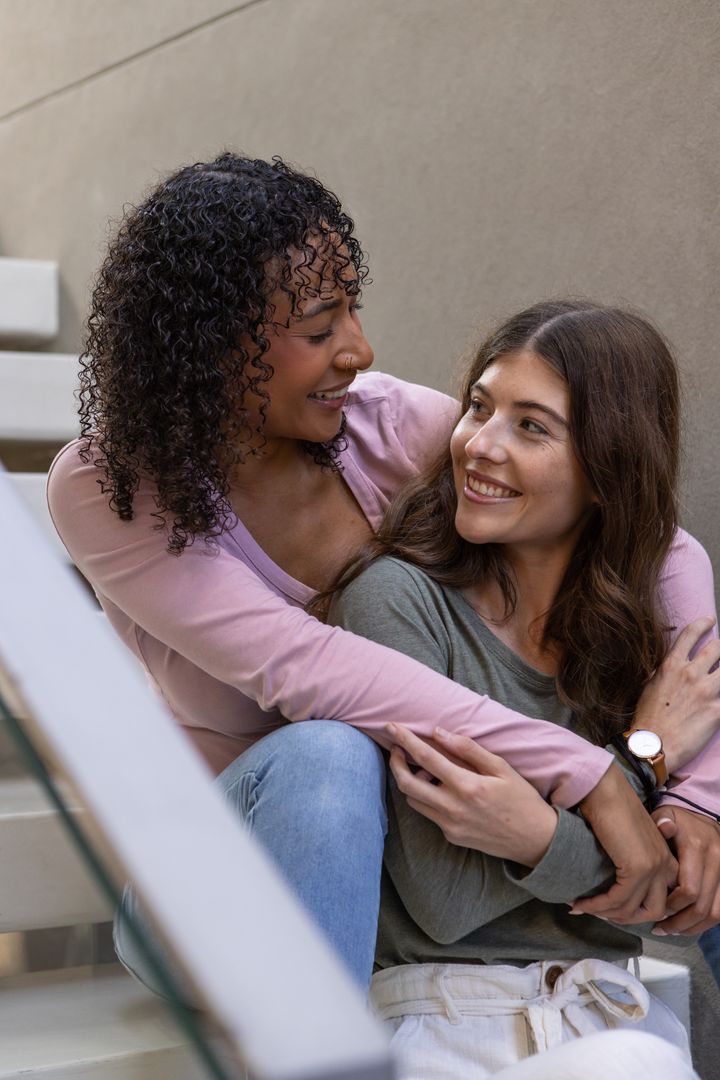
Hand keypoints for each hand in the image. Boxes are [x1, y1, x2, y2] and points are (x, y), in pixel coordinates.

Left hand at [385, 723, 557, 866]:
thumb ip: (468, 749)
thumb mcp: (501, 767)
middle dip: (395, 763)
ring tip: (425, 769)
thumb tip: (439, 732)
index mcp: (467, 786)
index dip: (405, 740)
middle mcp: (453, 808)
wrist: (535, 840)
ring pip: (414, 800)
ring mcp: (450, 825)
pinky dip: (427, 796)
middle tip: (396, 748)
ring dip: (410, 781)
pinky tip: (441, 788)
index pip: (426, 758)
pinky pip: (429, 813)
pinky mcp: (451, 836)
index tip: (391, 727)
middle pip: (407, 784)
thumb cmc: (521, 798)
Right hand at [570, 763, 677, 922]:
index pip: (659, 901)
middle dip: (622, 918)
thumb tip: (615, 890)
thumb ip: (632, 864)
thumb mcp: (628, 842)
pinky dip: (597, 905)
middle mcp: (666, 865)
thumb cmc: (609, 810)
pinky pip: (618, 900)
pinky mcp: (638, 868)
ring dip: (604, 913)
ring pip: (631, 909)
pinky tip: (580, 903)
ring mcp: (654, 867)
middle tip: (596, 913)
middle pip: (651, 912)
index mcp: (667, 859)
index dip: (634, 912)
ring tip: (581, 907)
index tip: (607, 911)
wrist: (603, 790)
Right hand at [634, 616, 719, 772]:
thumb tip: (671, 664)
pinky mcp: (717, 711)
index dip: (703, 624)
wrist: (653, 746)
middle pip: (717, 648)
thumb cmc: (647, 718)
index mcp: (671, 666)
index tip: (710, 620)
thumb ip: (663, 672)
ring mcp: (706, 692)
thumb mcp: (649, 686)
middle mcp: (691, 674)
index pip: (691, 635)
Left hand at [650, 806, 719, 934]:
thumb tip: (665, 827)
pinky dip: (705, 923)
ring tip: (673, 930)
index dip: (672, 905)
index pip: (689, 888)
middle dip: (679, 921)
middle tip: (660, 927)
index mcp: (699, 846)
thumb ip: (662, 822)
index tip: (656, 908)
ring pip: (714, 913)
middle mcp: (717, 861)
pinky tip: (689, 926)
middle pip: (701, 905)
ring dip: (693, 927)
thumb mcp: (668, 814)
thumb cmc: (680, 821)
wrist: (705, 821)